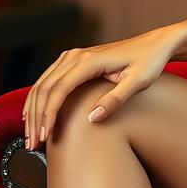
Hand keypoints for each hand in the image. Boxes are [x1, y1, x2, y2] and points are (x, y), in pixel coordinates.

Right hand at [21, 25, 181, 149]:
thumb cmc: (150, 62)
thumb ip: (116, 99)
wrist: (155, 44)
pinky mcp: (74, 59)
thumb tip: (92, 118)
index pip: (59, 90)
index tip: (44, 136)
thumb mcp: (139, 82)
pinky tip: (33, 115)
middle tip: (32, 144)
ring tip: (31, 136)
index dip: (49, 115)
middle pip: (45, 88)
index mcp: (90, 61)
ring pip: (42, 84)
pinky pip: (49, 79)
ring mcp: (73, 56)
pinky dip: (39, 99)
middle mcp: (76, 55)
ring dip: (33, 110)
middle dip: (36, 118)